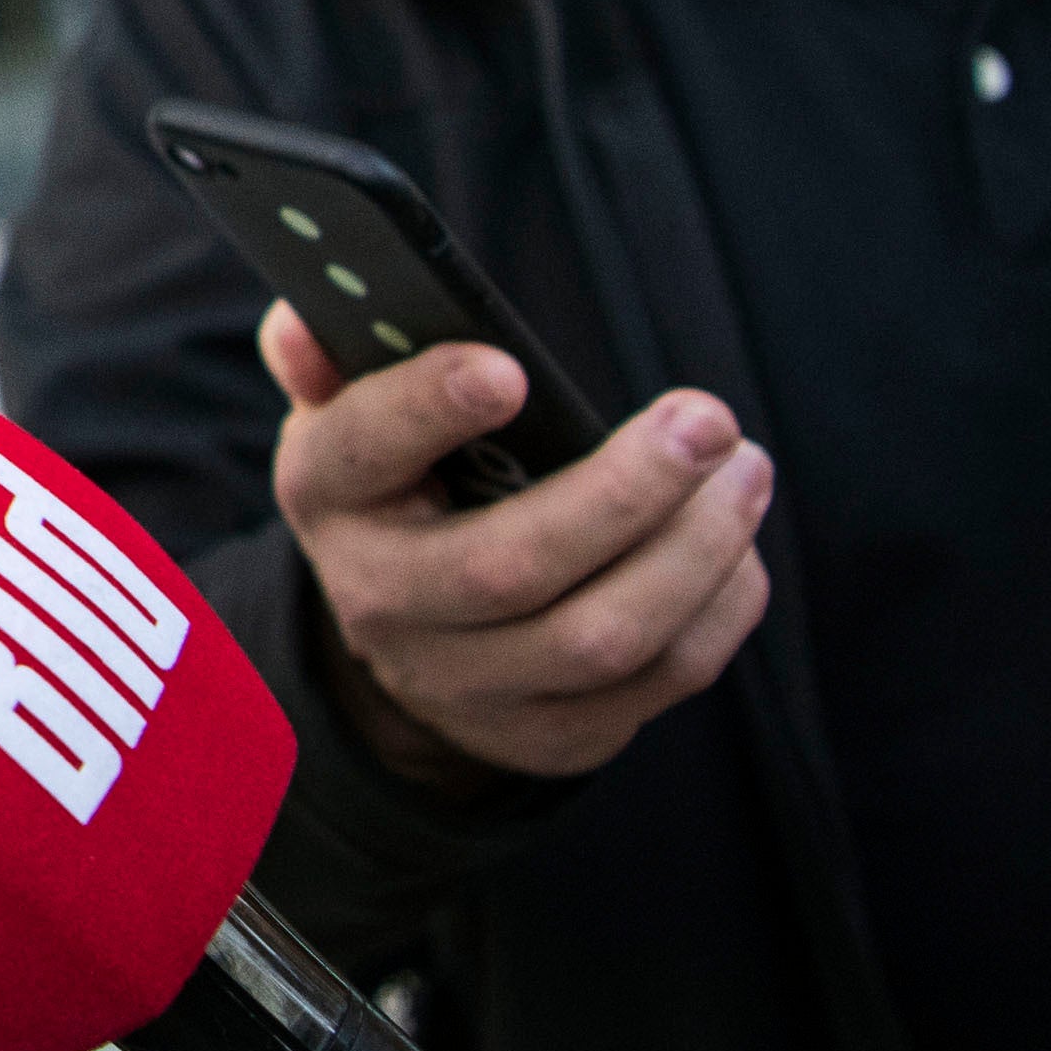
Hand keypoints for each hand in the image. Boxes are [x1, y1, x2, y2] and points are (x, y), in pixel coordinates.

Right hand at [261, 301, 769, 782]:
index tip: (509, 372)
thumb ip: (328, 355)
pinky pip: (661, 680)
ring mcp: (467, 683)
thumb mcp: (351, 418)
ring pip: (601, 636)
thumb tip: (304, 317)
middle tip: (706, 419)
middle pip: (509, 566)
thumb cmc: (402, 488)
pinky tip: (736, 544)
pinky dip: (718, 606)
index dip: (428, 409)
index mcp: (330, 495)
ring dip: (696, 551)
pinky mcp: (552, 733)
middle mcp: (383, 601)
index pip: (363, 450)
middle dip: (625, 491)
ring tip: (745, 470)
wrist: (412, 641)